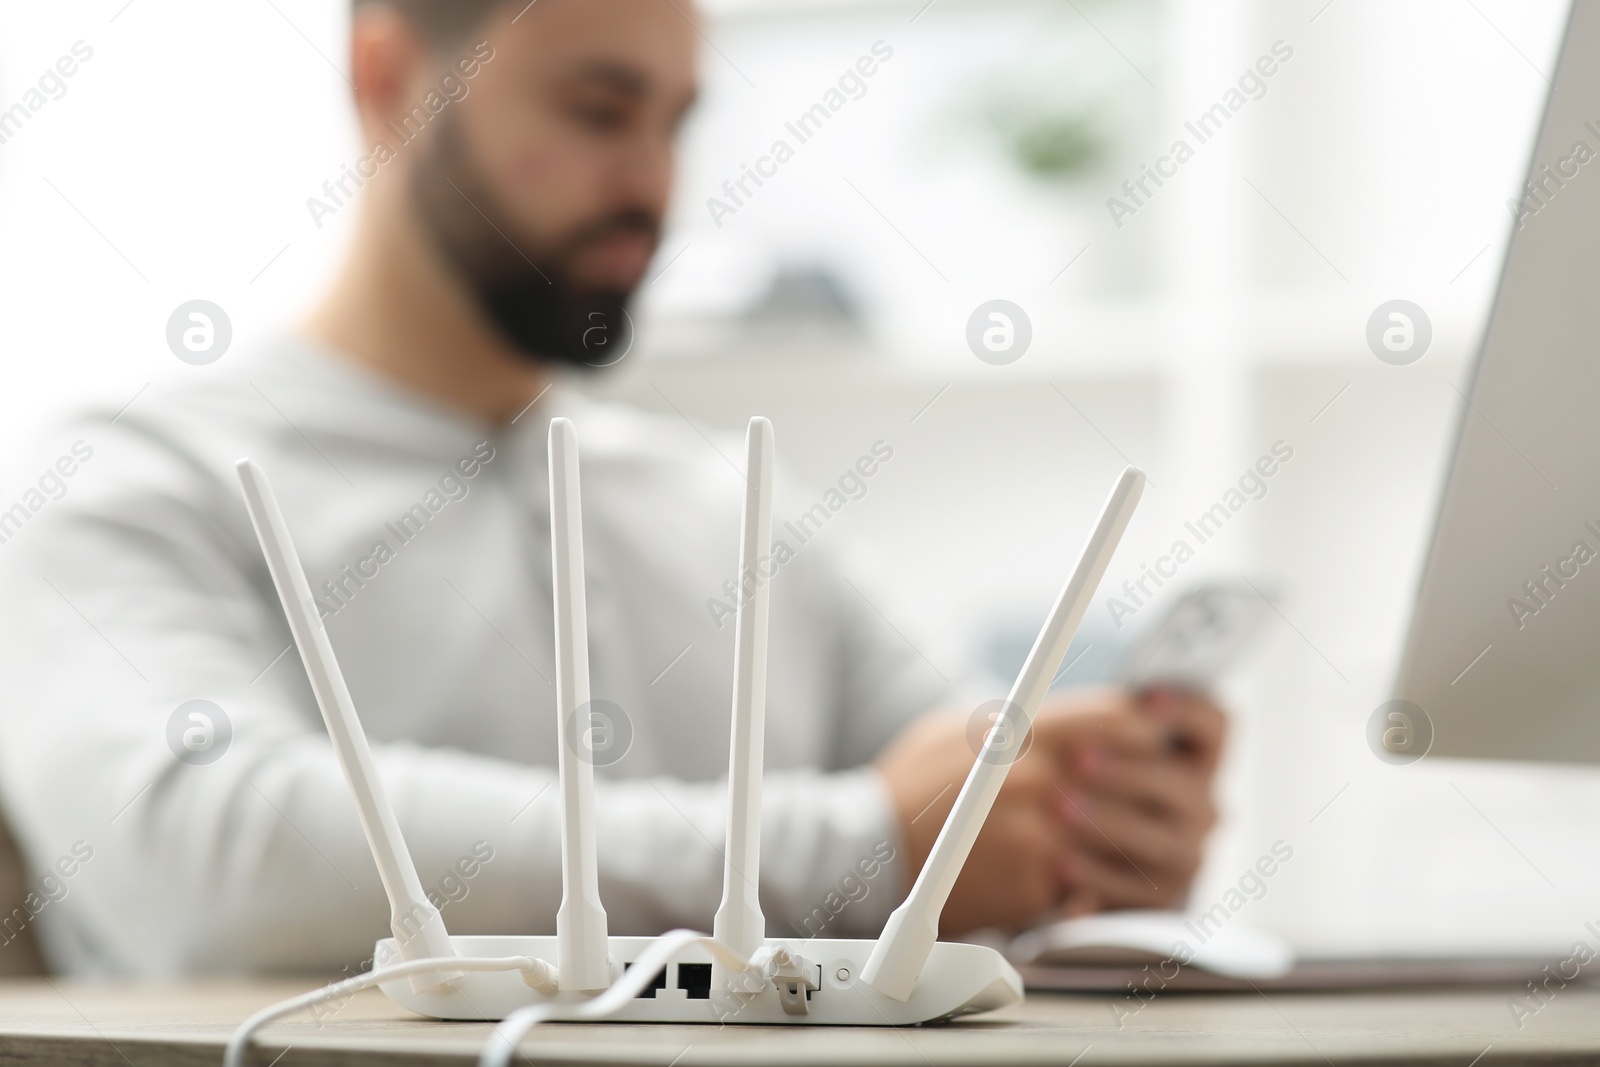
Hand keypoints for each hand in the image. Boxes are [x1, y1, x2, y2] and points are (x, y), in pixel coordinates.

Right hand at [874, 688, 1212, 934]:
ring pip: (1122, 833)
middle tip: (1153, 788)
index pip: (1118, 717)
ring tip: (1126, 837)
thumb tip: (1082, 721)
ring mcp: (1041, 835)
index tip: (1153, 733)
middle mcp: (1038, 780)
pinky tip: (1085, 873)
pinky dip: (1093, 880)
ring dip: (1132, 836)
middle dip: (1150, 781)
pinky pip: (1090, 881)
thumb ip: (1025, 720)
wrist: (873, 850)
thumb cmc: (916, 785)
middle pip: (1132, 774)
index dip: (1146, 726)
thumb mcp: (964, 727)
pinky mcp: (1037, 885)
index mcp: (1024, 732)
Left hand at [1052, 686, 1223, 916]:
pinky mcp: (1159, 898)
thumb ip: (1100, 719)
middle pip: (1182, 784)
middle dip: (1127, 771)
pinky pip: (1134, 891)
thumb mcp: (1086, 739)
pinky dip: (1095, 875)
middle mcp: (1200, 806)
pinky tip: (1060, 862)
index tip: (1146, 699)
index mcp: (1192, 757)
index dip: (1187, 708)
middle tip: (1077, 760)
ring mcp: (1185, 854)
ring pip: (1161, 840)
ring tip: (1059, 808)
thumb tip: (1108, 710)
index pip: (1213, 724)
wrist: (1061, 849)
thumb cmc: (1081, 779)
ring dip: (1108, 822)